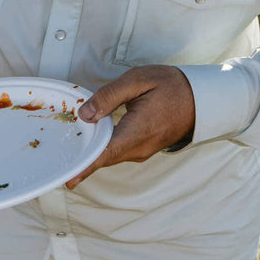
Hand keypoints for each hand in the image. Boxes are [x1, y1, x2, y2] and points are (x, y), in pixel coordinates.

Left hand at [65, 66, 195, 188]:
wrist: (201, 99)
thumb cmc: (171, 86)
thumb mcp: (139, 80)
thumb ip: (109, 96)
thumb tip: (84, 114)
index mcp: (137, 131)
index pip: (105, 153)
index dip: (85, 166)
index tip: (69, 179)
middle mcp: (138, 148)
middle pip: (103, 157)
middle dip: (81, 158)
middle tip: (58, 159)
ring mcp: (142, 151)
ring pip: (110, 154)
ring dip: (91, 152)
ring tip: (69, 147)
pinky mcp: (142, 148)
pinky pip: (118, 151)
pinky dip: (103, 148)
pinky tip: (90, 139)